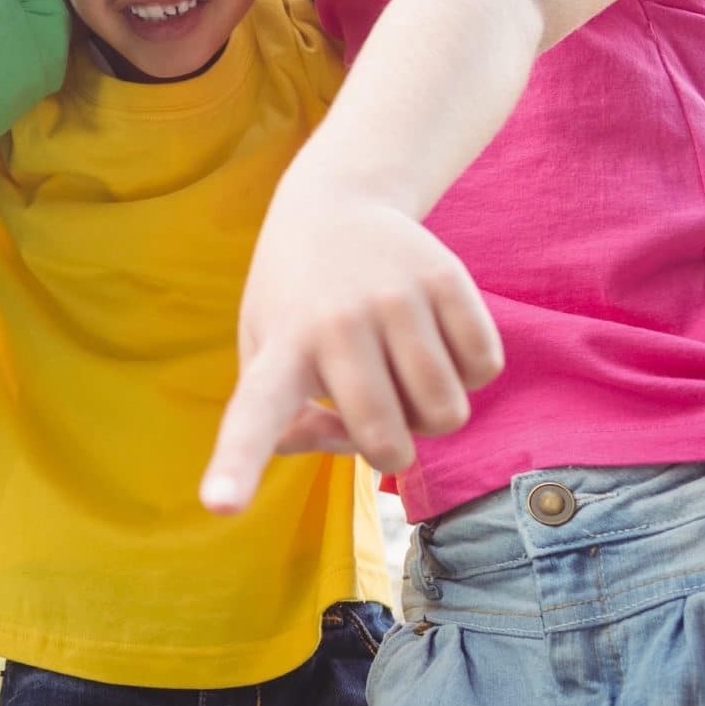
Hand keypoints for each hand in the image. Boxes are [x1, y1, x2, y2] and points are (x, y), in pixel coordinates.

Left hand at [200, 191, 500, 514]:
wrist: (338, 200)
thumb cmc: (296, 297)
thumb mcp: (266, 349)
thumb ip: (287, 419)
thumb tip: (344, 443)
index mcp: (279, 348)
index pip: (255, 414)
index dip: (238, 465)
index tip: (220, 505)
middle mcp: (335, 322)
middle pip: (387, 441)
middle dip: (390, 448)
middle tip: (375, 407)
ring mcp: (395, 297)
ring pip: (447, 413)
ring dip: (433, 411)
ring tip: (403, 368)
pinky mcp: (447, 277)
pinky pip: (484, 369)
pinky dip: (469, 371)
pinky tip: (437, 339)